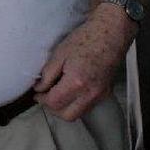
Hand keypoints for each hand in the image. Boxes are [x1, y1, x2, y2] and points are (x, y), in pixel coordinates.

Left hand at [34, 6, 134, 120]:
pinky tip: (71, 90)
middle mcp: (90, 93)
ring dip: (65, 108)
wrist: (111, 33)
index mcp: (77, 82)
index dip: (42, 100)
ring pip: (78, 114)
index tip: (37, 93)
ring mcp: (100, 95)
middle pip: (67, 116)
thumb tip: (39, 88)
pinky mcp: (106, 93)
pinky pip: (87, 106)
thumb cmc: (86, 39)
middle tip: (46, 96)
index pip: (54, 103)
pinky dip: (76, 104)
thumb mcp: (60, 53)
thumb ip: (48, 74)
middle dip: (53, 109)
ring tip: (58, 92)